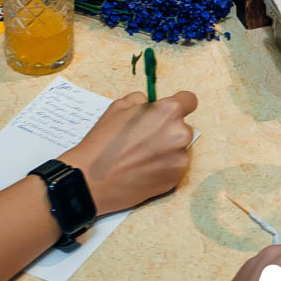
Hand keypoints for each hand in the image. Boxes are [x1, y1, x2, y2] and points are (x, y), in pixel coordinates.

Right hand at [60, 90, 197, 215]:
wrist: (91, 180)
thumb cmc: (103, 142)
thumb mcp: (118, 107)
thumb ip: (141, 100)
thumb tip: (151, 103)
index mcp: (168, 112)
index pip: (189, 100)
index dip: (179, 104)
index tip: (169, 113)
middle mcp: (180, 134)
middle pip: (182, 127)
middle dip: (168, 130)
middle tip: (145, 139)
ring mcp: (179, 159)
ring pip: (179, 148)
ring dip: (166, 150)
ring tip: (141, 157)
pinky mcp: (175, 179)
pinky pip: (173, 167)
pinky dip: (163, 167)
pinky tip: (142, 170)